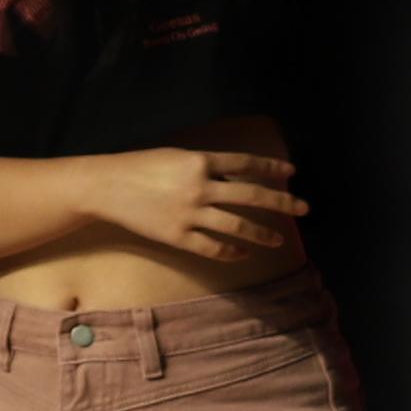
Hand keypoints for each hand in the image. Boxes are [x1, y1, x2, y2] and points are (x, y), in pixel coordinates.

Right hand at [86, 141, 302, 257]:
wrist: (106, 187)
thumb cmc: (139, 167)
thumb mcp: (175, 156)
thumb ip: (204, 166)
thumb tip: (235, 177)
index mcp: (199, 160)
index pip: (246, 163)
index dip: (271, 167)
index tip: (292, 172)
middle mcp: (200, 186)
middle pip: (251, 195)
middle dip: (282, 202)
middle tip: (304, 208)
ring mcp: (190, 213)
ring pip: (237, 226)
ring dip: (262, 234)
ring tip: (278, 241)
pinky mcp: (178, 236)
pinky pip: (212, 247)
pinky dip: (231, 252)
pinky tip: (242, 254)